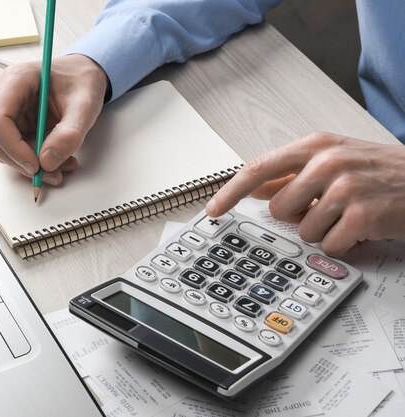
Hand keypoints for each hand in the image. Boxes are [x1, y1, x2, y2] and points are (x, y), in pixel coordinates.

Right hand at [0, 54, 107, 184]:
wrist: (81, 77)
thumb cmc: (81, 81)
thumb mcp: (84, 105)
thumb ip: (69, 133)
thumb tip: (48, 161)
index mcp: (15, 79)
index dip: (13, 148)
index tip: (37, 166)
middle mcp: (1, 94)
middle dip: (24, 163)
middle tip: (55, 173)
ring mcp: (3, 110)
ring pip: (5, 150)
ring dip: (33, 165)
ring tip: (65, 163)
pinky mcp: (10, 124)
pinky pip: (14, 151)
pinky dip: (36, 161)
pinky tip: (58, 158)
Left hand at [206, 132, 404, 254]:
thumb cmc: (381, 172)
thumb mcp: (334, 161)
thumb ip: (292, 173)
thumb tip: (253, 187)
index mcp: (316, 146)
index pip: (259, 169)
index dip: (231, 192)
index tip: (213, 209)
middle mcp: (328, 162)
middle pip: (279, 209)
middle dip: (299, 217)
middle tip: (328, 208)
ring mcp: (346, 187)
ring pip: (303, 230)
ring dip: (324, 231)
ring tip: (350, 215)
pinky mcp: (363, 215)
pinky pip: (330, 245)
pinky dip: (345, 244)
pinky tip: (363, 227)